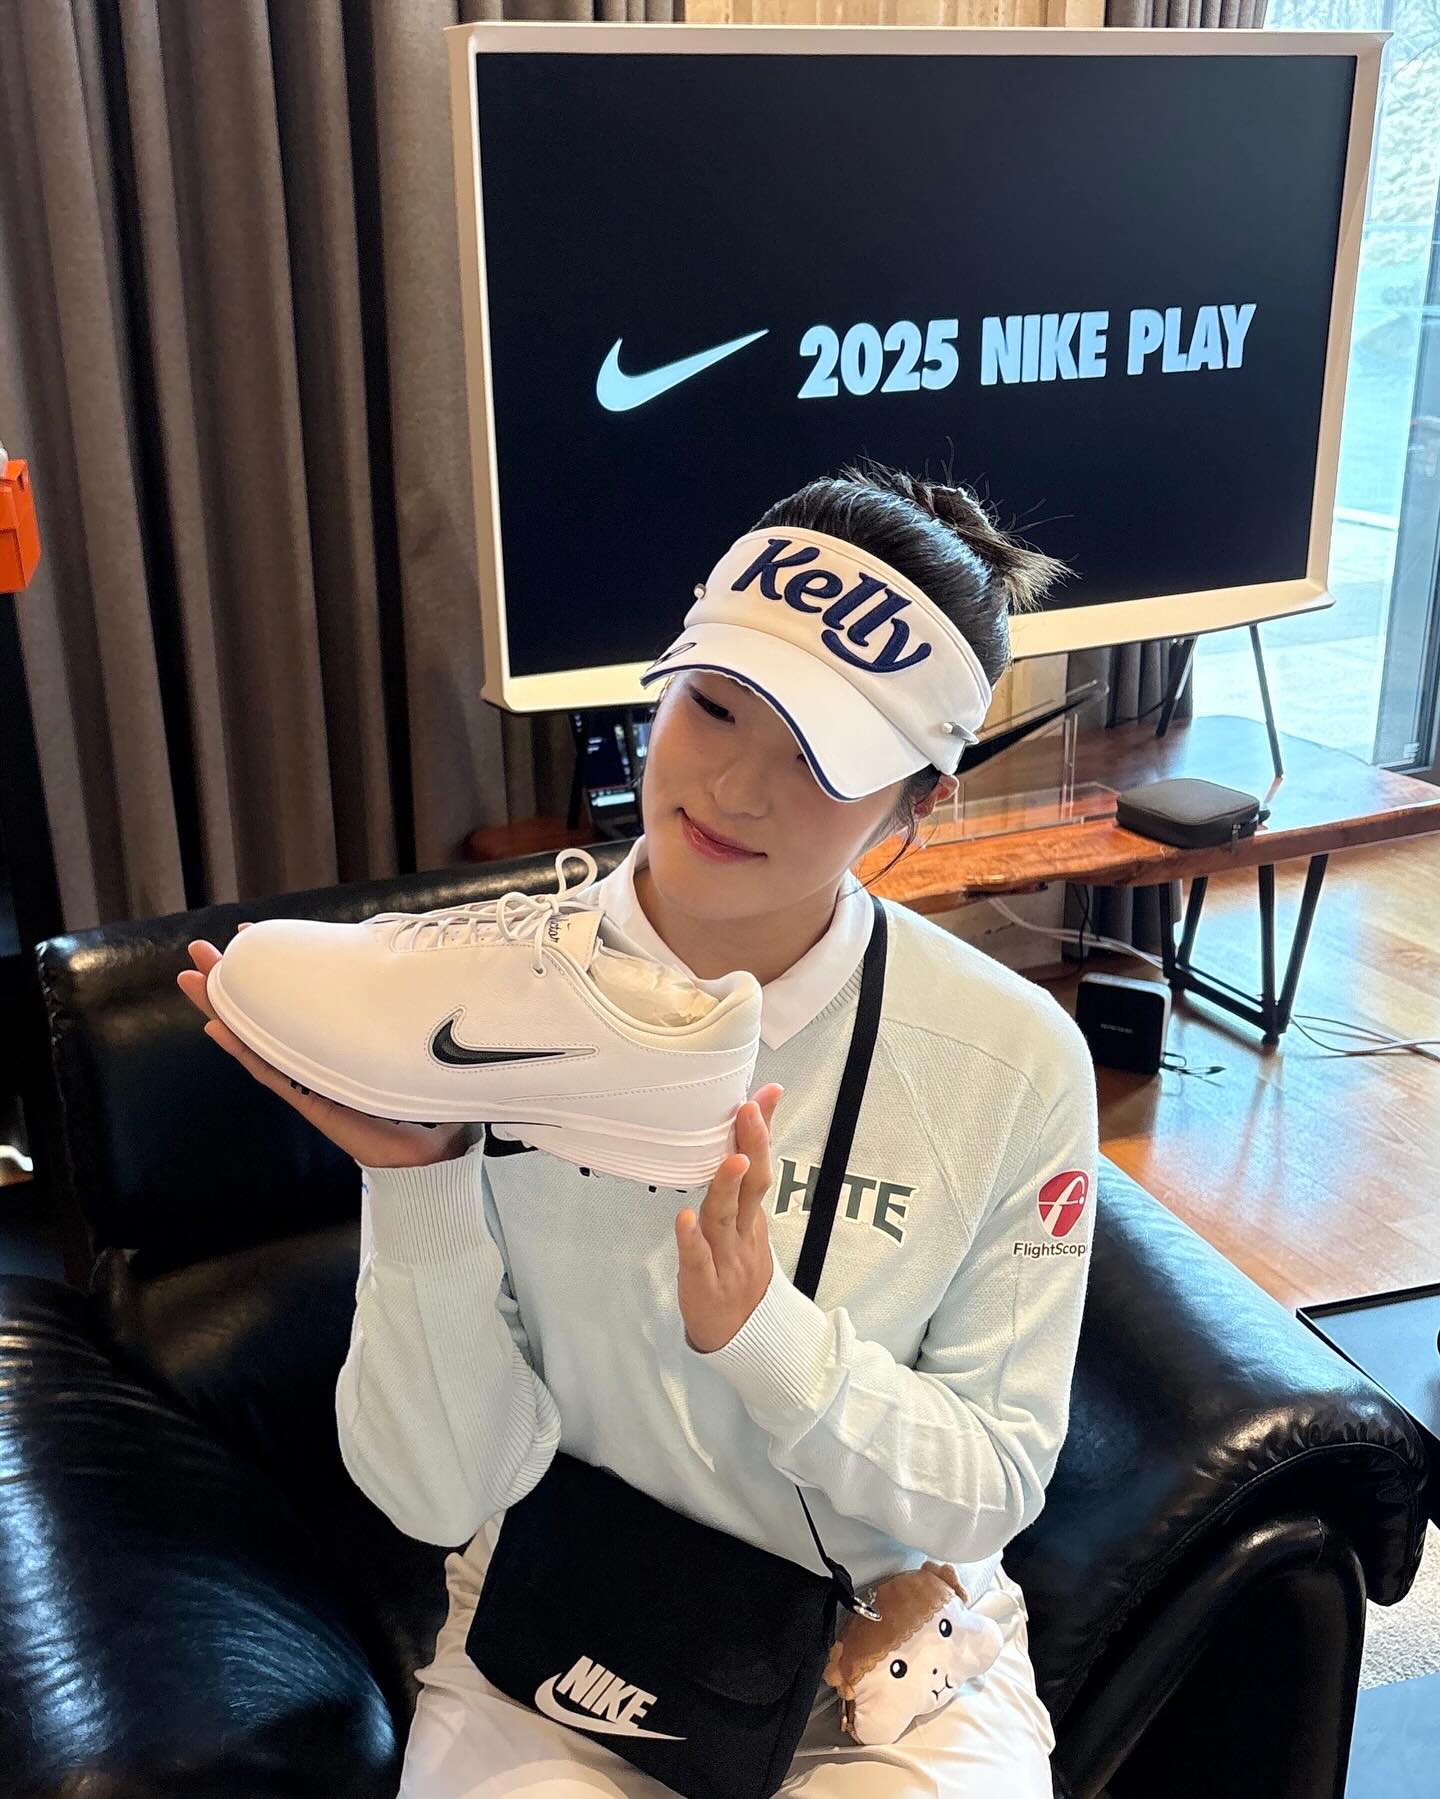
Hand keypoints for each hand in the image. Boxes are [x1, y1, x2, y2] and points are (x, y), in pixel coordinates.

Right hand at [177, 926, 469, 1168]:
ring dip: (222, 1008)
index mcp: (336, 1036)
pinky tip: (217, 1027)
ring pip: (255, 1035)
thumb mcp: (409, 1037)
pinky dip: (244, 1050)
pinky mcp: (309, 1099)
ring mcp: (306, 1075)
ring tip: (192, 979)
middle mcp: (314, 1052)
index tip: (248, 934)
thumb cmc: (426, 1088)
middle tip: (198, 950)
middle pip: (262, 1011)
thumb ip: (402, 1010)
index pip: (296, 995)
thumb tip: (415, 971)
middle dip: (229, 980)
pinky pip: (271, 1070)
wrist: (432, 1144)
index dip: (270, 966)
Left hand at [676, 1084, 783, 1354]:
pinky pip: (698, 1259)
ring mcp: (725, 1258)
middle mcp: (742, 1232)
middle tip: (749, 1109)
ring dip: (728, 1187)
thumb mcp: (748, 1226)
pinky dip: (692, 1239)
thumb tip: (744, 1142)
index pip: (761, 1165)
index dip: (764, 1130)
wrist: (743, 1337)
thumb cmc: (738, 1272)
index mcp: (752, 1216)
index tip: (768, 1092)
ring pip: (726, 1218)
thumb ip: (743, 1186)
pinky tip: (684, 1219)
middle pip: (752, 1186)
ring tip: (731, 1158)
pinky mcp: (703, 1284)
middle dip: (752, 1145)